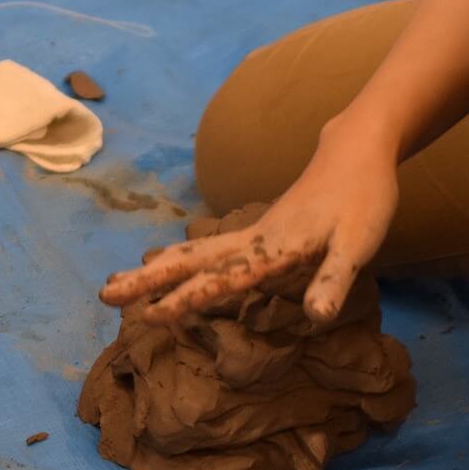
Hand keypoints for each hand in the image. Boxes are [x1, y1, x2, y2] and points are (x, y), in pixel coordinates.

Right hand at [100, 119, 398, 323]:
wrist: (357, 151)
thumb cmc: (364, 201)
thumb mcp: (358, 245)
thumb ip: (334, 280)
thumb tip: (317, 317)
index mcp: (272, 249)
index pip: (222, 279)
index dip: (186, 299)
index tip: (150, 316)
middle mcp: (251, 241)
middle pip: (190, 262)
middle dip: (147, 279)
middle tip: (104, 294)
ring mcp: (250, 235)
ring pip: (192, 254)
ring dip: (154, 269)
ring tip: (116, 282)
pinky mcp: (256, 234)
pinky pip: (207, 251)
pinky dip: (178, 261)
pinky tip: (164, 265)